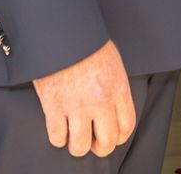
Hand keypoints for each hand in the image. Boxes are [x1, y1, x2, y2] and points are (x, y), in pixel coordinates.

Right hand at [32, 39, 135, 158]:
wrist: (63, 32)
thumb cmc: (87, 43)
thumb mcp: (113, 63)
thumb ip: (115, 88)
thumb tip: (114, 106)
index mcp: (118, 89)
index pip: (126, 126)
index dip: (119, 138)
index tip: (111, 138)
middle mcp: (100, 101)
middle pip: (106, 142)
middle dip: (100, 148)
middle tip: (93, 144)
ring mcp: (76, 105)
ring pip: (80, 146)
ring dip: (77, 146)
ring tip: (75, 138)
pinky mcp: (54, 106)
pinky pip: (57, 137)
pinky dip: (58, 138)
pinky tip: (59, 129)